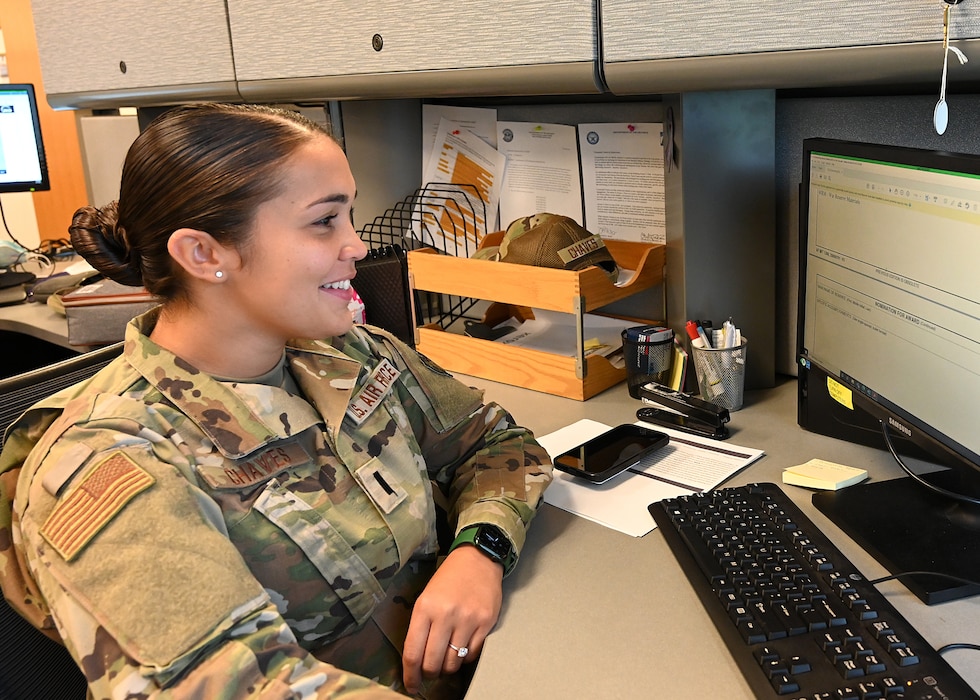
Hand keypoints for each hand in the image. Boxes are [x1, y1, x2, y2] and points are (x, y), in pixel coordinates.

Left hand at [401, 545, 503, 694]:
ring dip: (448, 667)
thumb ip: (420, 627)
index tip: (411, 685)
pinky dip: (465, 658)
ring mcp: (468, 620)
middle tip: (430, 672)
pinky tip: (462, 648)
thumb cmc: (448, 579)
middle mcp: (446, 615)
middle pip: (433, 662)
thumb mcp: (426, 597)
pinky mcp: (486, 623)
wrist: (478, 560)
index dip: (410, 675)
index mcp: (425, 608)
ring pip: (454, 662)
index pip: (413, 652)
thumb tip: (417, 660)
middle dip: (429, 673)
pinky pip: (472, 654)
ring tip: (446, 659)